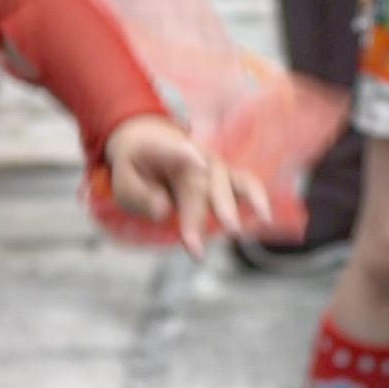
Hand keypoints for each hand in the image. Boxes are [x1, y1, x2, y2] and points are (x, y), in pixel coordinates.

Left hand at [92, 111, 245, 251]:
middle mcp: (195, 155)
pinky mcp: (226, 177)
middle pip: (200, 184)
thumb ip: (141, 197)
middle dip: (200, 214)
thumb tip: (165, 211)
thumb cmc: (136, 167)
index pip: (175, 151)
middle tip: (195, 246)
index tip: (199, 161)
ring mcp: (214, 165)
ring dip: (232, 206)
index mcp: (164, 149)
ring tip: (236, 231)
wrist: (149, 142)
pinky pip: (246, 184)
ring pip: (227, 183)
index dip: (187, 155)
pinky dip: (257, 199)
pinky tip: (265, 220)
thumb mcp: (124, 182)